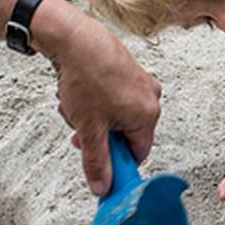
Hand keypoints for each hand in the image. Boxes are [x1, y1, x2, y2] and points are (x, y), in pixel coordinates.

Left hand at [34, 0, 161, 194]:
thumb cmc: (86, 76)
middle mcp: (150, 98)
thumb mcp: (89, 129)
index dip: (115, 162)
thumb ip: (97, 162)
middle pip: (125, 134)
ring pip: (115, 116)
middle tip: (80, 132)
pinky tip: (80, 92)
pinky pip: (113, 98)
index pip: (137, 154)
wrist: (74, 37)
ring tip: (76, 107)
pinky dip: (95, 101)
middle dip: (100, 136)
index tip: (98, 162)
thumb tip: (103, 186)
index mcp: (148, 115)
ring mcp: (140, 82)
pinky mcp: (127, 70)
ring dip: (94, 118)